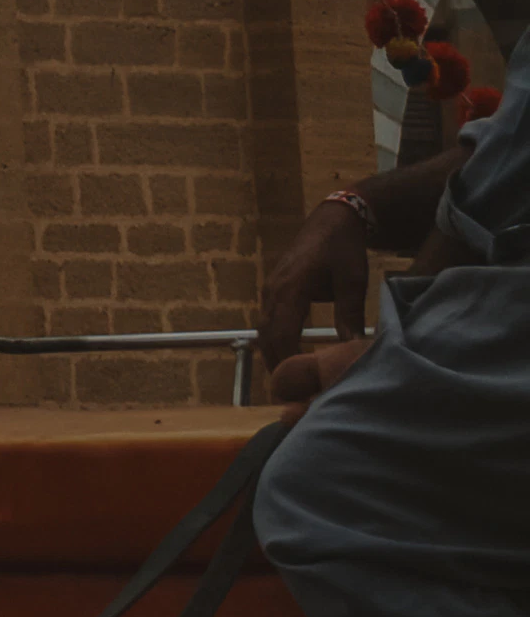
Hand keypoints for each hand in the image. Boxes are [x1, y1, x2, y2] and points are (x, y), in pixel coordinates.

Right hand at [251, 195, 374, 384]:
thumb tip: (352, 352)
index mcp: (291, 289)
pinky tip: (288, 358)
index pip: (281, 333)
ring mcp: (270, 289)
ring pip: (263, 329)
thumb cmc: (343, 251)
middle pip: (266, 336)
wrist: (331, 221)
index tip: (297, 386)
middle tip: (289, 395)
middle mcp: (273, 290)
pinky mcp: (274, 290)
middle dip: (275, 365)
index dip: (286, 362)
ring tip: (287, 383)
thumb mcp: (352, 283)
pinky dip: (274, 342)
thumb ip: (350, 316)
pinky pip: (268, 321)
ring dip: (273, 355)